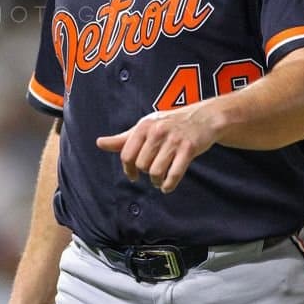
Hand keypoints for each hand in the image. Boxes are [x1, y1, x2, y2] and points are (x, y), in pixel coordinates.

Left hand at [95, 106, 216, 192]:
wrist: (204, 117)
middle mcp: (157, 131)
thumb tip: (99, 143)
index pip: (127, 155)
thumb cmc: (171, 124)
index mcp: (144, 126)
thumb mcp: (146, 127)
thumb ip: (123, 139)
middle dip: (146, 173)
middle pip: (141, 165)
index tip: (133, 176)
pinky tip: (167, 185)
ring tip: (160, 180)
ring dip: (157, 181)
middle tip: (152, 172)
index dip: (128, 170)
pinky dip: (169, 185)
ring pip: (156, 171)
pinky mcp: (189, 149)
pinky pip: (174, 174)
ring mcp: (174, 140)